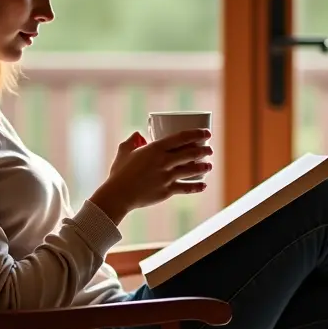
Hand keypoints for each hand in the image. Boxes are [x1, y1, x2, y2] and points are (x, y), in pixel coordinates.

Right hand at [89, 129, 212, 223]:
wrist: (118, 195)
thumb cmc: (120, 173)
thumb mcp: (124, 152)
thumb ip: (132, 141)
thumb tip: (138, 135)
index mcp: (155, 149)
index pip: (181, 138)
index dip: (196, 134)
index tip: (206, 133)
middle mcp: (163, 161)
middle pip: (190, 153)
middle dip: (203, 150)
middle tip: (209, 150)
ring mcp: (166, 176)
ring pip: (190, 170)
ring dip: (203, 167)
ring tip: (209, 165)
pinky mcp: (167, 191)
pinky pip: (185, 188)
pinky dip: (196, 187)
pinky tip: (204, 185)